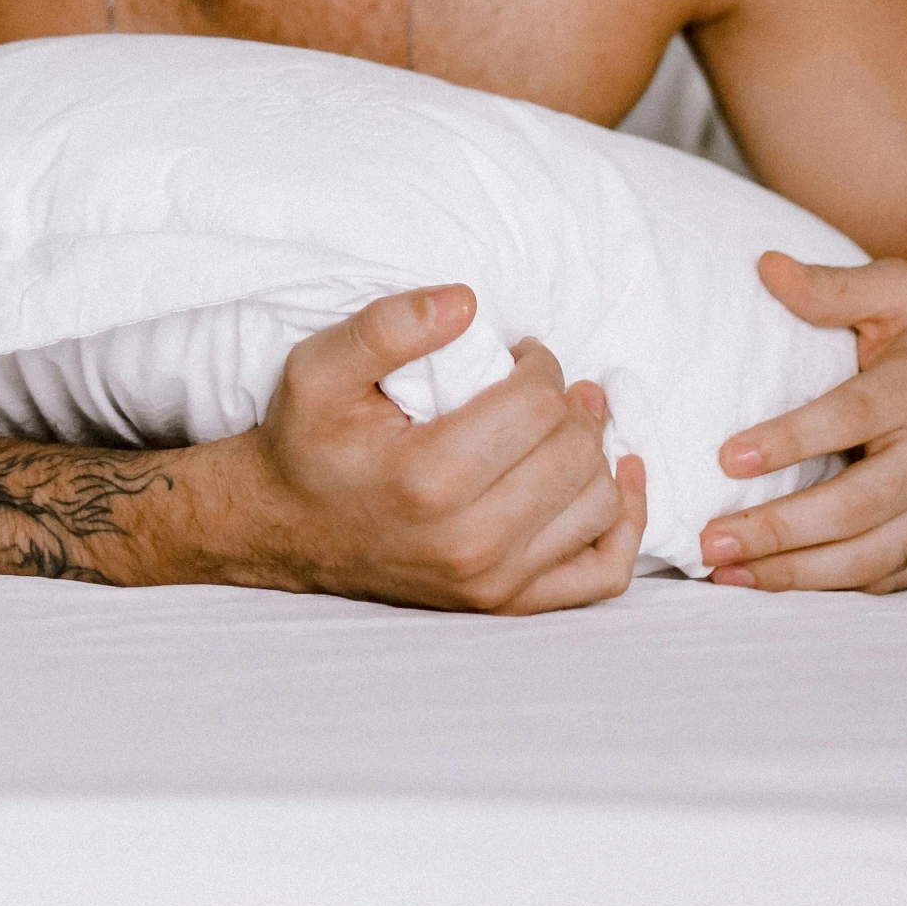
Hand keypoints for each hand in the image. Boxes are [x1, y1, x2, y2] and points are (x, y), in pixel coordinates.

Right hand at [229, 285, 646, 612]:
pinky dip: (624, 522)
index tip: (514, 354)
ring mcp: (493, 582)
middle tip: (538, 381)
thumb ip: (388, 325)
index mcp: (429, 477)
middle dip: (568, 401)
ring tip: (562, 420)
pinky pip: (602, 573)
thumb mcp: (319, 366)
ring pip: (597, 504)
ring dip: (592, 450)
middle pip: (574, 452)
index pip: (537, 404)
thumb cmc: (307, 442)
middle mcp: (470, 540)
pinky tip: (617, 476)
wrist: (282, 528)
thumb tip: (467, 301)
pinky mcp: (506, 604)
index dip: (538, 363)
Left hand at [701, 252, 906, 593]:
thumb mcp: (897, 296)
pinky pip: (882, 579)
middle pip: (855, 505)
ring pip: (867, 557)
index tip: (726, 457)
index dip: (790, 440)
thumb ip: (835, 288)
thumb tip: (767, 267)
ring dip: (793, 572)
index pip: (851, 417)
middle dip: (779, 528)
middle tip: (712, 538)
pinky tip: (770, 583)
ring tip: (725, 570)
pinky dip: (826, 588)